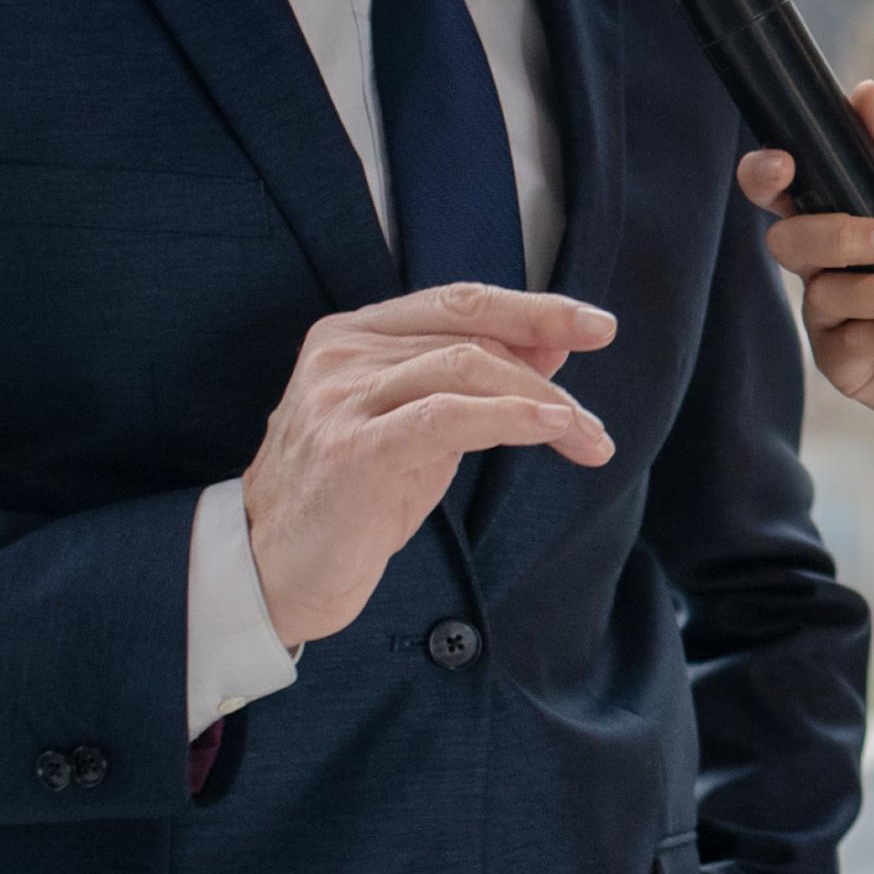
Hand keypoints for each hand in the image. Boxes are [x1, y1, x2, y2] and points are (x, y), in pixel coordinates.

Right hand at [237, 284, 615, 641]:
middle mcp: (342, 353)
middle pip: (472, 336)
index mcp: (353, 335)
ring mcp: (342, 397)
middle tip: (596, 426)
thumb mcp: (423, 428)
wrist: (274, 572)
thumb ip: (475, 379)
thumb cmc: (351, 501)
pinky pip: (449, 415)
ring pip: (468, 367)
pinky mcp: (353, 447)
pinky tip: (553, 430)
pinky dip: (511, 418)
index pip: (459, 301)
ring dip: (544, 404)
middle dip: (549, 374)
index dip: (534, 307)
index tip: (599, 326)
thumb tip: (550, 338)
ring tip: (586, 441)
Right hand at [740, 81, 873, 479]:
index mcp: (842, 218)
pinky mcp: (841, 364)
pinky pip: (852, 342)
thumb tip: (863, 92)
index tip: (784, 165)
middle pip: (788, 240)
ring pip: (825, 294)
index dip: (765, 175)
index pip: (781, 191)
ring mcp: (828, 317)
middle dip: (840, 237)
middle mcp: (824, 266)